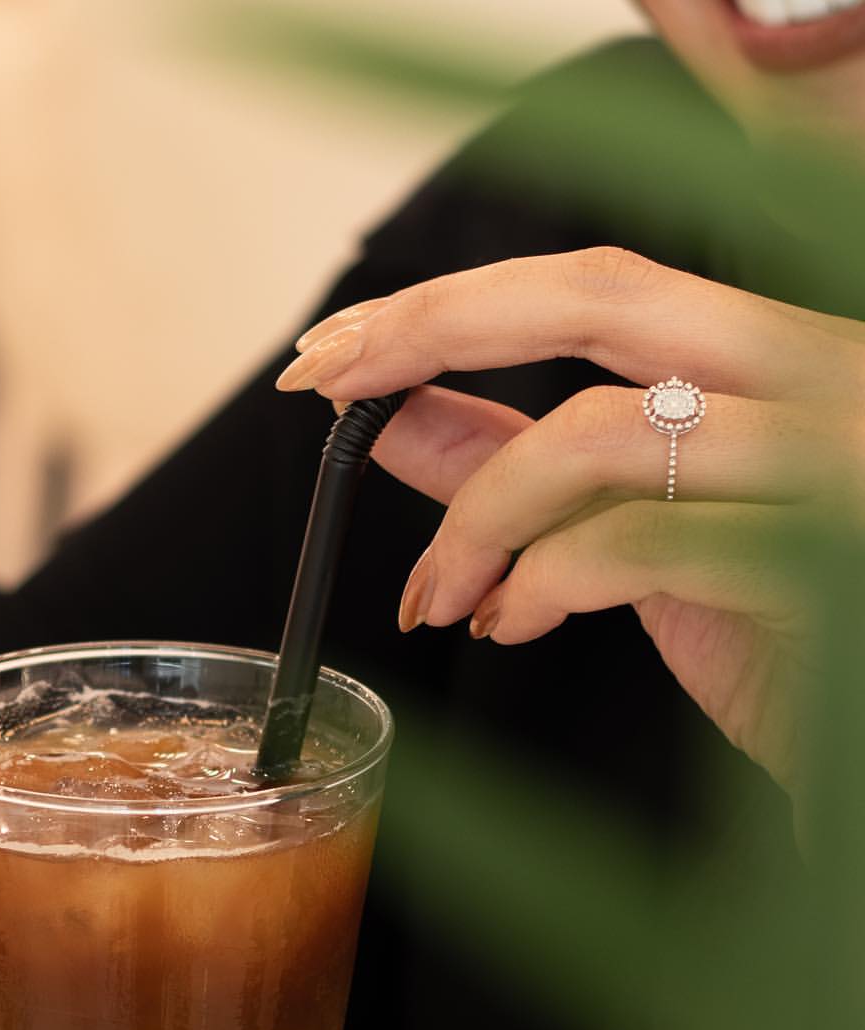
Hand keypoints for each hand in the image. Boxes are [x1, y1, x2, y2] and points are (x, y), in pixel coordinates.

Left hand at [279, 247, 864, 794]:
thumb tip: (402, 417)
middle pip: (602, 294)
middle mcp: (821, 378)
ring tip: (441, 593)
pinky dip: (538, 584)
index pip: (607, 282)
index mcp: (781, 361)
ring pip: (597, 431)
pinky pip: (634, 545)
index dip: (461, 299)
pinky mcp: (813, 561)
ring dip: (477, 515)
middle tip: (326, 382)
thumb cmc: (783, 636)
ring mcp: (826, 464)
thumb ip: (538, 470)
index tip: (350, 340)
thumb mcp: (653, 530)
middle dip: (435, 327)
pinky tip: (512, 623)